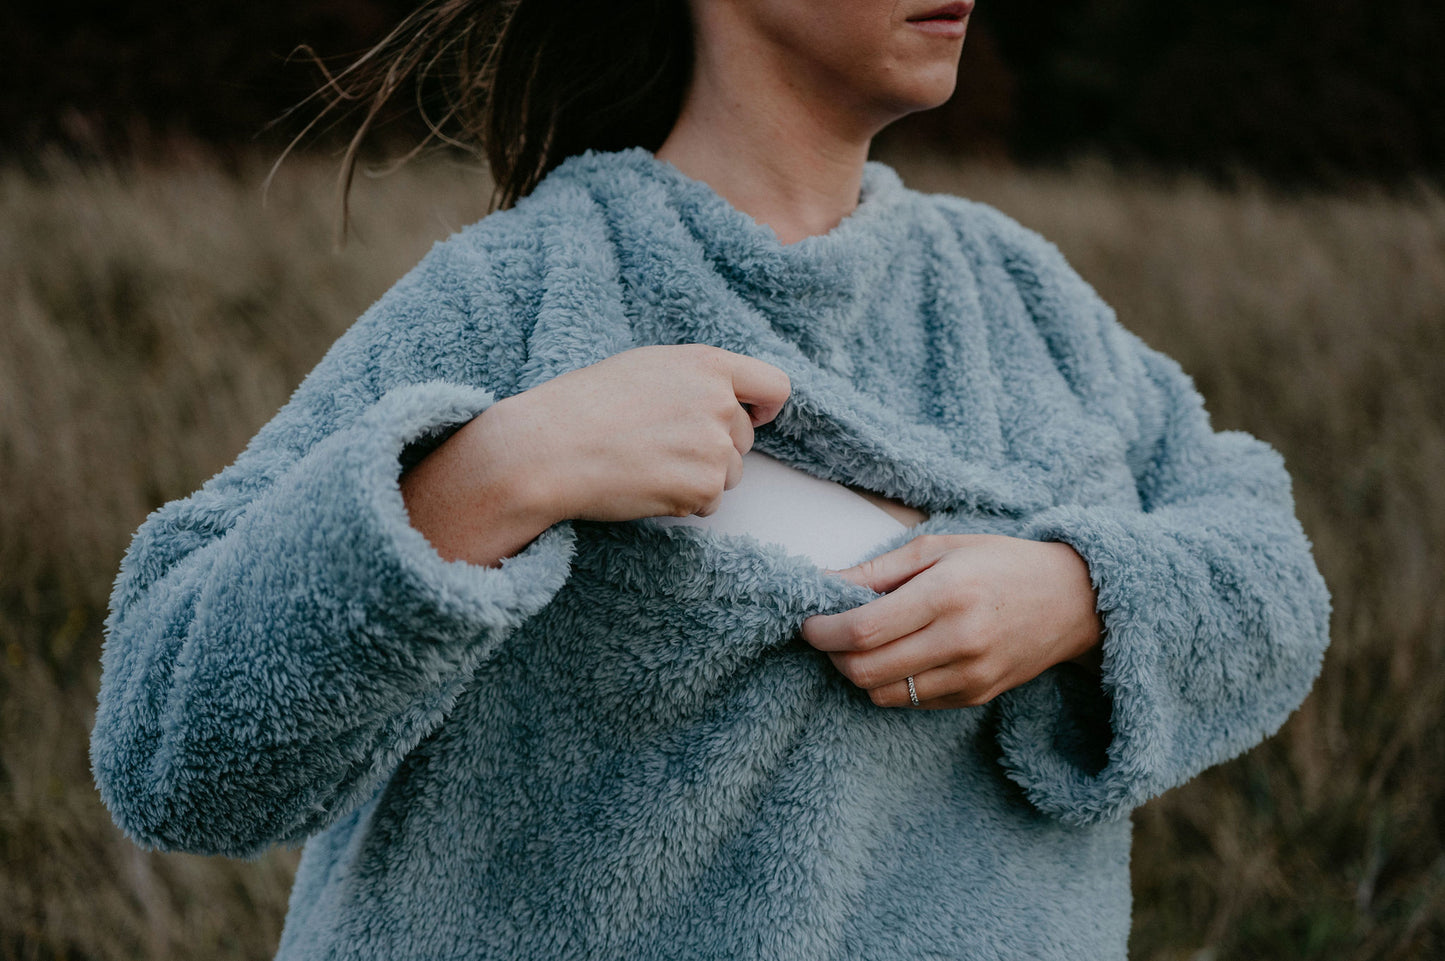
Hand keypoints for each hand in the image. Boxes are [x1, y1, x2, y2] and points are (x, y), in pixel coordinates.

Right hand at [499, 343, 790, 520]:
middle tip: (660, 448)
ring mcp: (714, 446)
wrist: (548, 449)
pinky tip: (645, 486)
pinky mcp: (703, 486)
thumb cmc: (583, 406)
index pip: (773, 386)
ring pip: (729, 474)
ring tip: (647, 466)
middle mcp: (719, 402)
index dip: (764, 408)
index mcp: (706, 364)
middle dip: (713, 449)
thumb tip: (726, 403)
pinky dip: (682, 503)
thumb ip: (693, 380)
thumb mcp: (645, 368)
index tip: (753, 418)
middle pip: (744, 439)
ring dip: (698, 478)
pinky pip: (709, 504)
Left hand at [799, 534, 1102, 708]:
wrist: (1074, 599)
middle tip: (828, 634)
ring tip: (863, 644)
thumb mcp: (940, 549)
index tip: (808, 622)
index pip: (862, 629)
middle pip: (865, 670)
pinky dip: (891, 683)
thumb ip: (879, 571)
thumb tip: (824, 585)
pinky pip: (911, 702)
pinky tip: (898, 656)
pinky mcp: (976, 696)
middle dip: (833, 656)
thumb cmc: (1001, 563)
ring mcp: (970, 675)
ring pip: (883, 694)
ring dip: (859, 673)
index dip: (822, 631)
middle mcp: (959, 640)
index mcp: (947, 595)